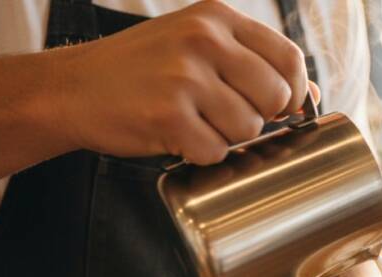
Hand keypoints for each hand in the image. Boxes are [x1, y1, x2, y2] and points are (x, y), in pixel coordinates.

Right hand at [53, 0, 316, 163]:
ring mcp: (185, 77)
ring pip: (248, 128)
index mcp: (216, 18)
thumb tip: (311, 94)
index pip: (288, 57)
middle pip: (276, 96)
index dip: (294, 91)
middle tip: (225, 116)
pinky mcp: (167, 114)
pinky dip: (200, 154)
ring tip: (194, 122)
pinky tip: (177, 137)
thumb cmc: (141, 69)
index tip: (283, 107)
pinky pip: (214, 152)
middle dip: (260, 117)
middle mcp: (204, 40)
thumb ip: (252, 62)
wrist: (71, 88)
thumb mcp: (197, 46)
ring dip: (227, 137)